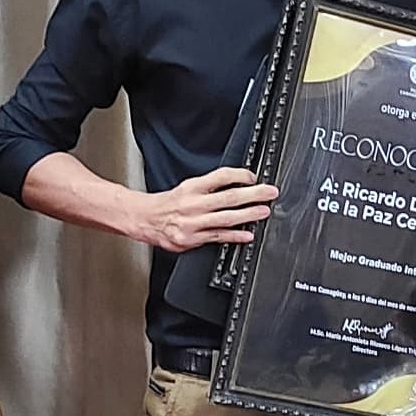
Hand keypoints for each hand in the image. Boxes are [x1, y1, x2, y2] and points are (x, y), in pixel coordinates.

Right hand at [137, 167, 276, 252]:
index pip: (221, 176)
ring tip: (264, 212)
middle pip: (228, 197)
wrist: (145, 219)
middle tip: (270, 193)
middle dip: (253, 194)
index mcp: (193, 187)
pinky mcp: (192, 239)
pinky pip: (218, 237)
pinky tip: (247, 235)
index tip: (253, 178)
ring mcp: (194, 223)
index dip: (240, 175)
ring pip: (226, 218)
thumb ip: (209, 187)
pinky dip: (234, 236)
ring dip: (248, 215)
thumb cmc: (168, 204)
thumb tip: (237, 186)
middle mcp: (194, 204)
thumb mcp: (187, 187)